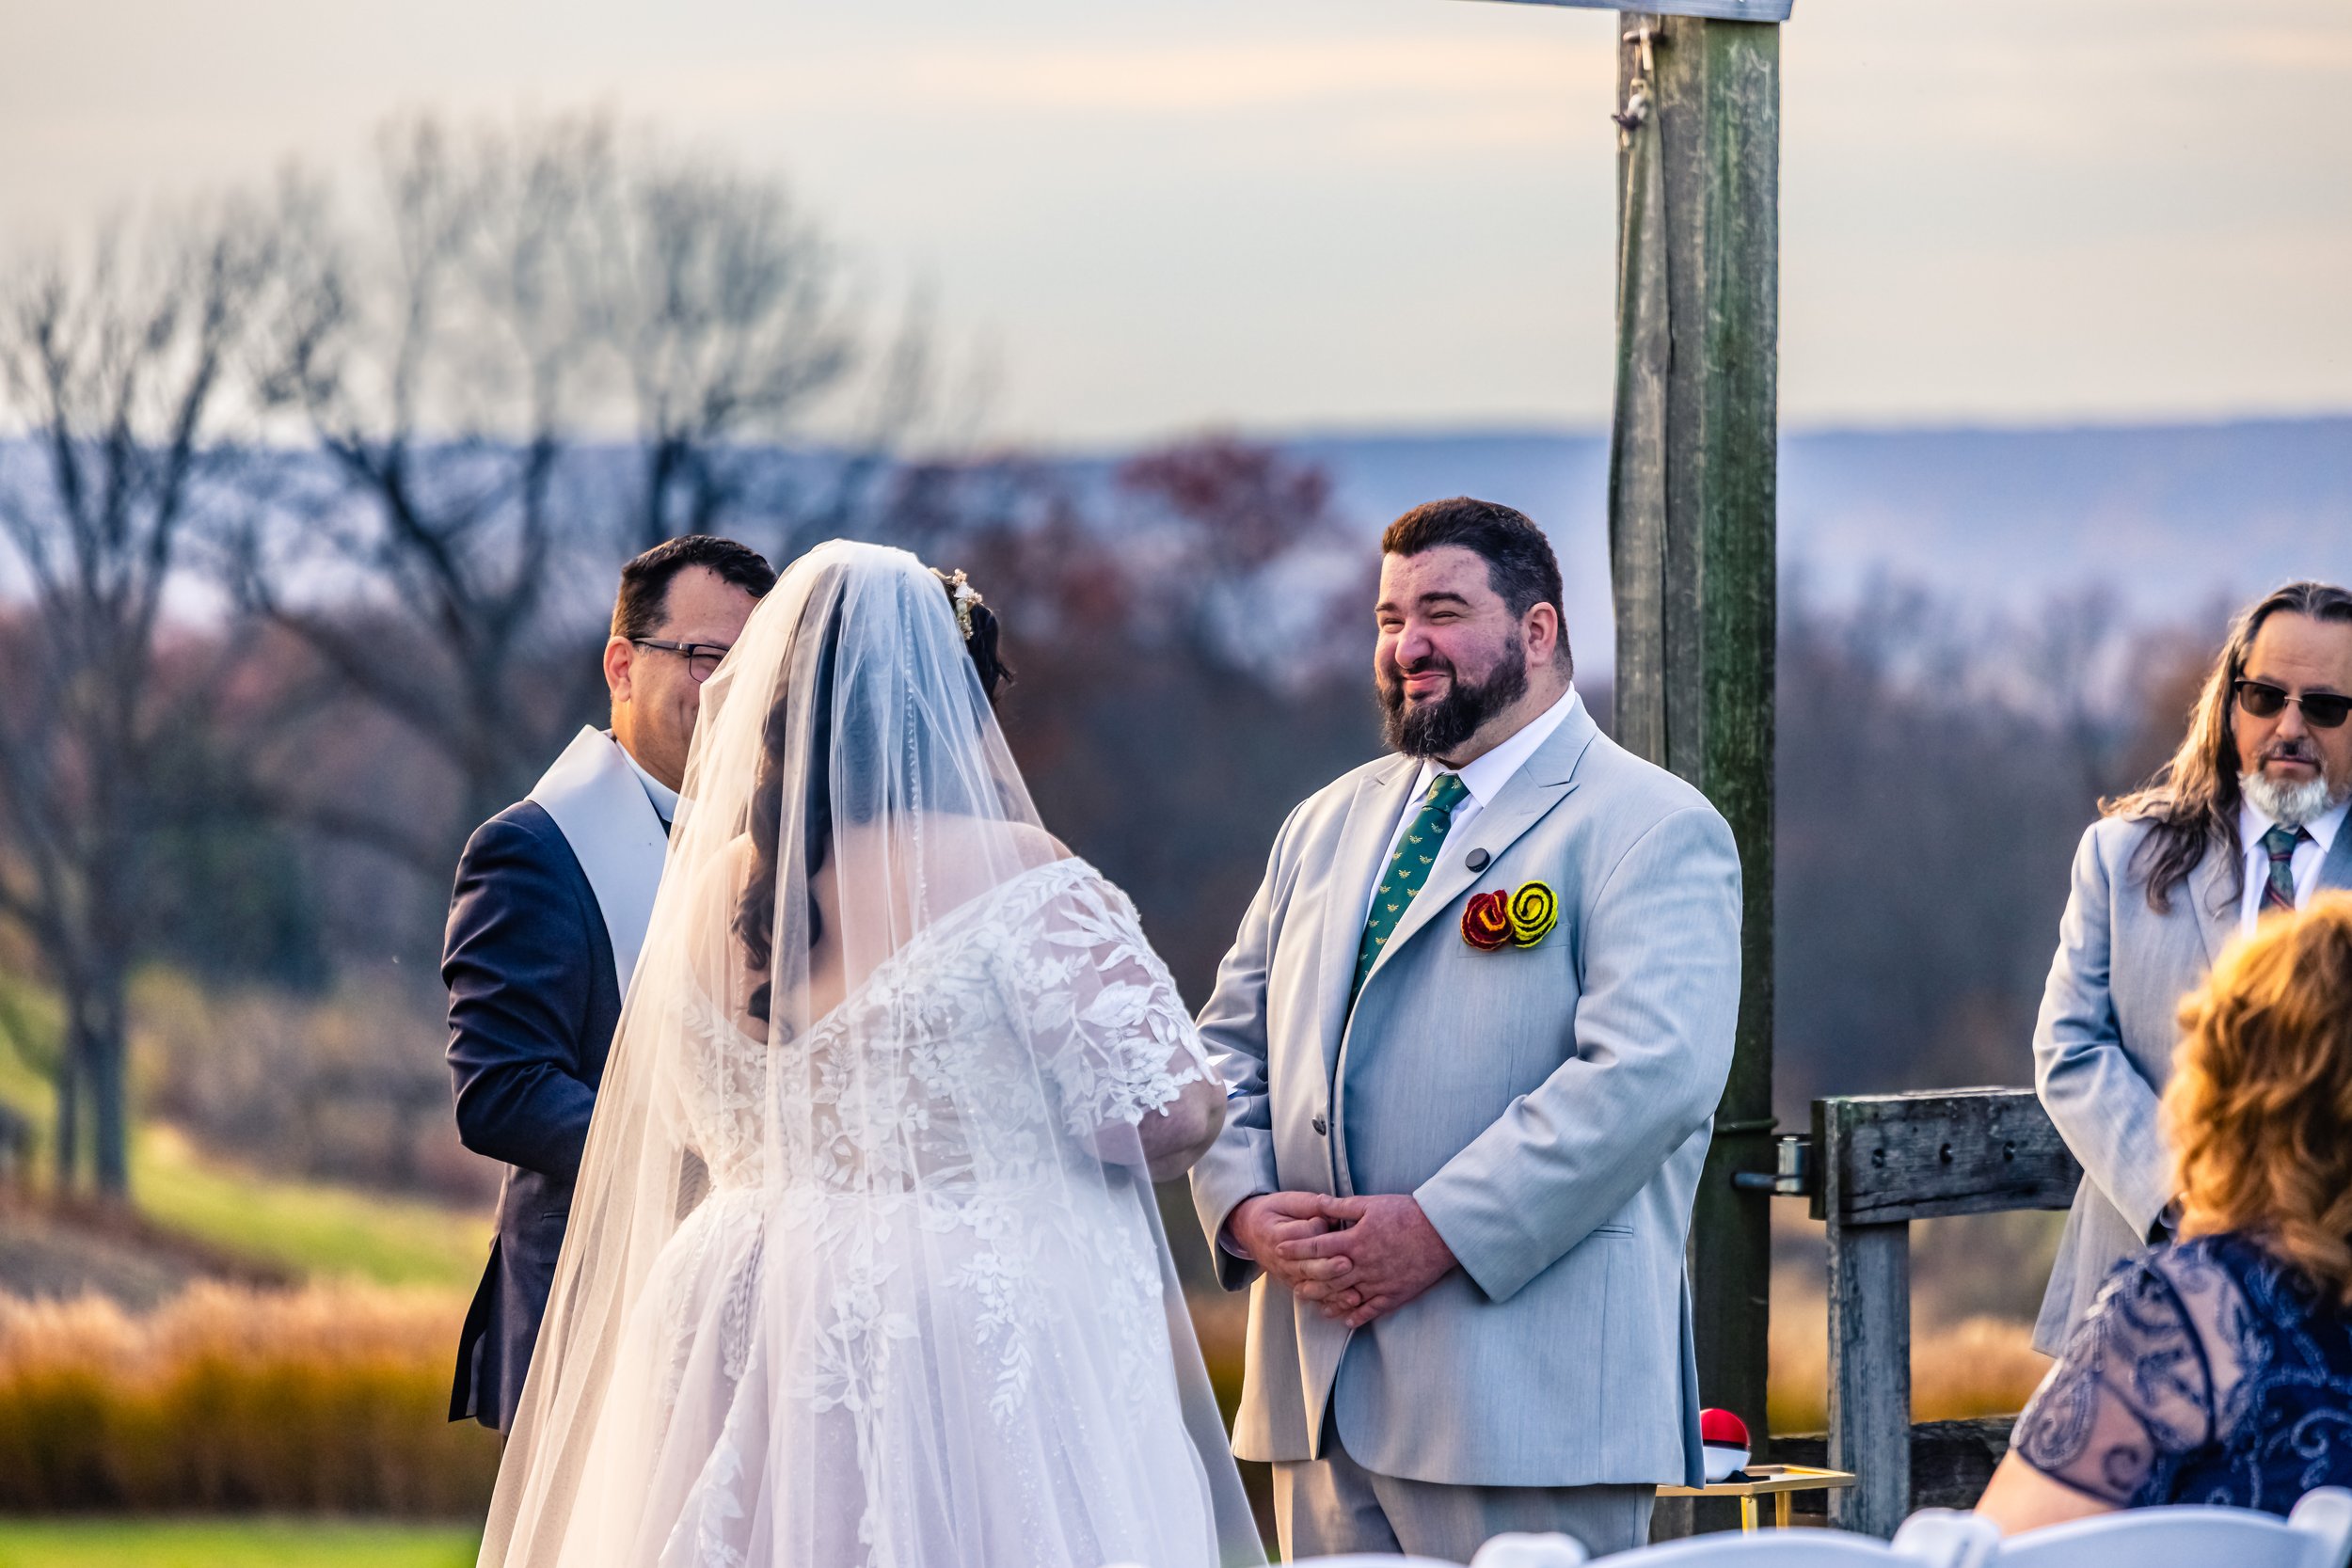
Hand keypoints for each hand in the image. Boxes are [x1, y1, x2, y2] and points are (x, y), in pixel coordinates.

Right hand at [1225, 1191, 1350, 1295]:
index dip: (1319, 1227)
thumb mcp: (1287, 1201)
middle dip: (1328, 1266)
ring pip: (1312, 1285)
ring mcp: (1287, 1275)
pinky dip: (1332, 1302)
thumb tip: (1334, 1210)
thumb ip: (1310, 1205)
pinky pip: (1315, 1296)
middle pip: (1306, 1266)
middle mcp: (1281, 1260)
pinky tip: (1349, 1304)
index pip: (1301, 1235)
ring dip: (1333, 1290)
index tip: (1333, 1218)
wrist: (1250, 1231)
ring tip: (1353, 1294)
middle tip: (1348, 1263)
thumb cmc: (1274, 1212)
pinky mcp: (1295, 1284)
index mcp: (1276, 1235)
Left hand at [1278, 1193, 1456, 1327]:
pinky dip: (1356, 1316)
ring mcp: (1378, 1282)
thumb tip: (1318, 1201)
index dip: (1296, 1248)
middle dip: (1306, 1279)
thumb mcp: (1372, 1204)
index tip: (1280, 1249)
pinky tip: (1345, 1320)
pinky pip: (1371, 1309)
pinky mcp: (1394, 1294)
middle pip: (1326, 1276)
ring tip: (1312, 1302)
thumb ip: (1342, 1206)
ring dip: (1326, 1300)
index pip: (1317, 1246)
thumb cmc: (1407, 1213)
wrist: (1443, 1232)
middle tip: (1291, 1283)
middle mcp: (1363, 1264)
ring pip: (1345, 1296)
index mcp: (1355, 1240)